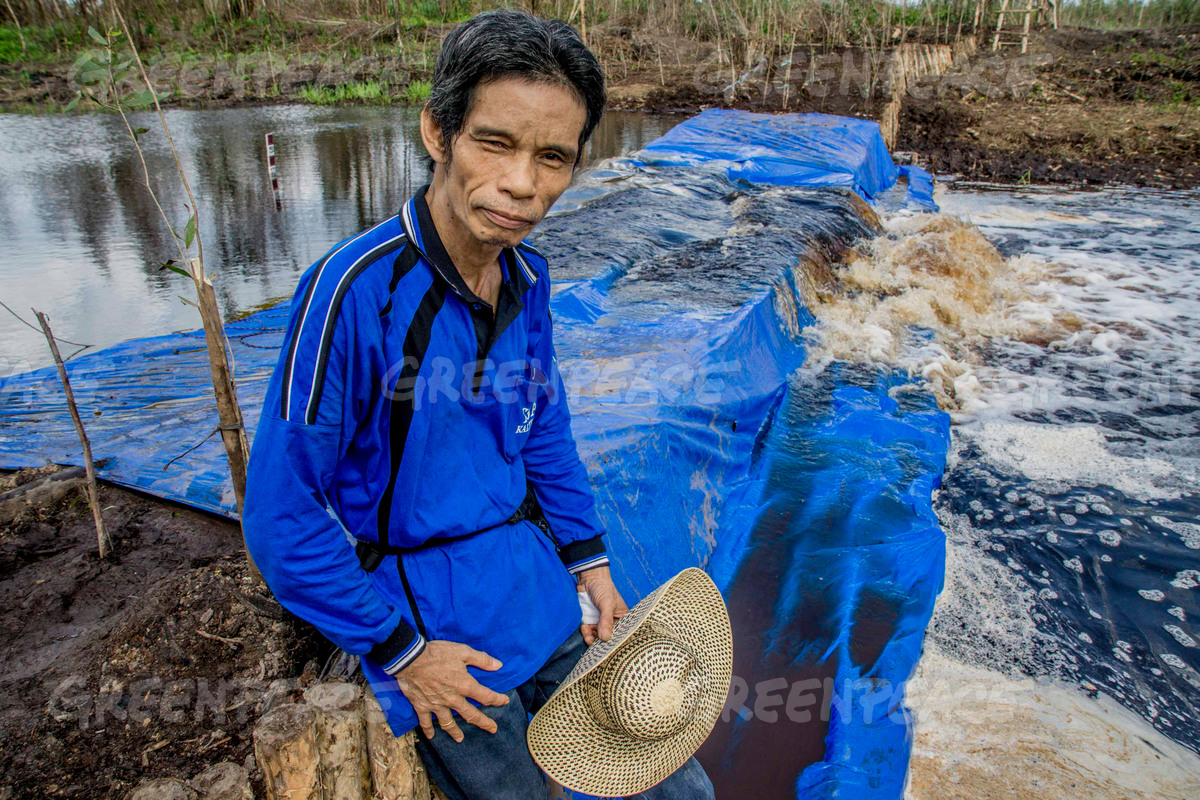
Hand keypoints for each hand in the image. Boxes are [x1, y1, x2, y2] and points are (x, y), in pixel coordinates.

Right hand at [393, 640, 509, 741]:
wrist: (411, 659)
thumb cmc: (438, 653)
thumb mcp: (463, 651)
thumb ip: (481, 660)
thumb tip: (498, 665)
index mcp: (464, 685)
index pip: (485, 696)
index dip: (497, 700)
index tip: (504, 702)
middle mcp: (452, 699)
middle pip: (471, 714)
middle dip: (483, 723)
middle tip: (492, 729)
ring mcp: (437, 705)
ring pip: (448, 723)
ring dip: (455, 732)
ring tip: (460, 739)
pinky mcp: (422, 706)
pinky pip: (426, 722)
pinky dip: (428, 730)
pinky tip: (431, 736)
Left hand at [576, 565, 628, 644]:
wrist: (588, 578)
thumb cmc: (603, 588)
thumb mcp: (607, 604)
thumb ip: (606, 620)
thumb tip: (605, 638)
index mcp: (622, 618)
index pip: (621, 634)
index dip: (615, 642)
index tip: (609, 648)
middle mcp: (612, 622)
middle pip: (608, 638)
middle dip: (602, 643)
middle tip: (595, 645)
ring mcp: (601, 622)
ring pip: (597, 637)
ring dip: (592, 638)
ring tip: (588, 634)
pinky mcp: (591, 621)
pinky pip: (589, 632)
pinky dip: (586, 633)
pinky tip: (584, 628)